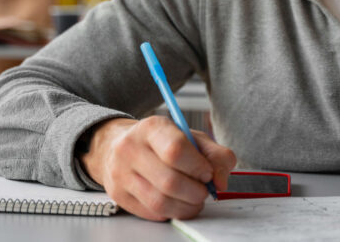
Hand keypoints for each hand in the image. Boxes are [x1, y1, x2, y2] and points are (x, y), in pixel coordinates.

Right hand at [80, 116, 236, 220]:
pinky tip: (178, 203)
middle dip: (196, 192)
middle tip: (204, 191)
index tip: (207, 173)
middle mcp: (131, 148)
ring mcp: (121, 173)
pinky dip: (172, 211)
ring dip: (186, 206)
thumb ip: (216, 155)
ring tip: (194, 199)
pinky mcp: (119, 194)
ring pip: (160, 201)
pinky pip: (151, 212)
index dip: (198, 167)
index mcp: (152, 127)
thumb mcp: (192, 138)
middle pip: (169, 181)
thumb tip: (220, 181)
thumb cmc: (162, 142)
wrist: (119, 146)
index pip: (176, 150)